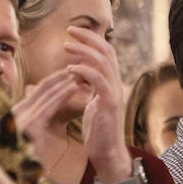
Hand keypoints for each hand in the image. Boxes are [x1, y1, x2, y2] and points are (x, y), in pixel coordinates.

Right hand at [11, 69, 79, 170]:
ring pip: (46, 93)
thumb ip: (33, 119)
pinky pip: (49, 105)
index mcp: (16, 113)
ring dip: (65, 80)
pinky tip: (74, 85)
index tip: (71, 71)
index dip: (54, 79)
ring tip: (80, 70)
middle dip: (61, 75)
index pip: (37, 90)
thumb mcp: (29, 137)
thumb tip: (37, 105)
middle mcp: (16, 111)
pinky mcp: (30, 125)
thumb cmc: (24, 160)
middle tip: (79, 64)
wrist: (16, 178)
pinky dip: (62, 93)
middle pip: (41, 88)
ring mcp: (22, 117)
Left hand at [62, 27, 130, 183]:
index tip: (73, 34)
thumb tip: (67, 76)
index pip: (106, 54)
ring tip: (66, 47)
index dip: (91, 41)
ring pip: (104, 63)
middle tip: (70, 31)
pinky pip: (99, 81)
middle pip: (108, 52)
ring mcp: (114, 94)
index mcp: (110, 84)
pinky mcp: (109, 104)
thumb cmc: (96, 131)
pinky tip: (71, 69)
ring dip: (84, 52)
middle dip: (89, 38)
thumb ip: (83, 89)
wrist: (107, 152)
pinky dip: (85, 71)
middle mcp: (115, 85)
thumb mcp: (88, 104)